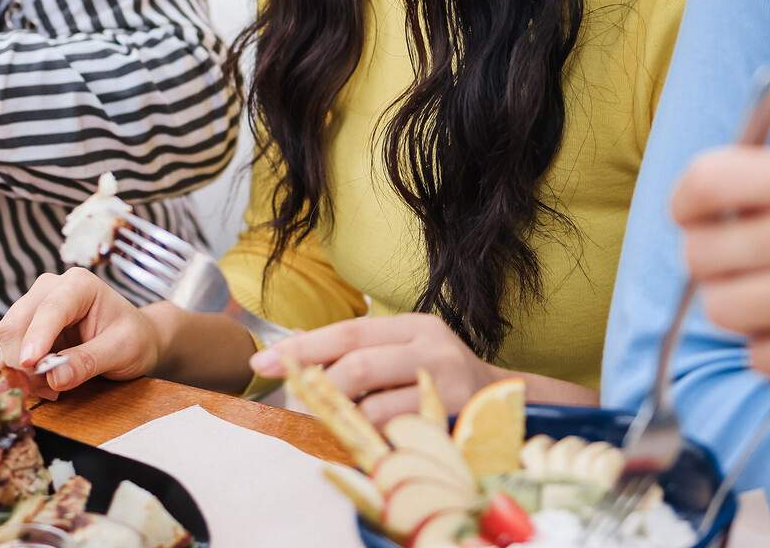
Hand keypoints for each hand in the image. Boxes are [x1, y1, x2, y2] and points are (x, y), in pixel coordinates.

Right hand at [0, 268, 162, 400]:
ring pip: (8, 337)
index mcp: (79, 284)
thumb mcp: (122, 350)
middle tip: (47, 389)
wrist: (133, 338)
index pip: (51, 309)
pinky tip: (41, 384)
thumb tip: (54, 377)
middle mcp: (51, 289)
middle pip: (17, 322)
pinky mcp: (27, 326)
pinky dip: (18, 372)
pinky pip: (9, 349)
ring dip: (20, 370)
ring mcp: (35, 306)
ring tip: (50, 389)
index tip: (30, 364)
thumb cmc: (133, 338)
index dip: (37, 336)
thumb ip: (89, 361)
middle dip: (24, 360)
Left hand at [249, 314, 503, 424]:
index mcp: (413, 326)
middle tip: (297, 405)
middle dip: (318, 388)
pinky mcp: (453, 421)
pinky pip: (395, 437)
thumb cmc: (442, 380)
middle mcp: (431, 348)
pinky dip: (372, 442)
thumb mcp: (404, 352)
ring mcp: (446, 385)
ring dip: (345, 422)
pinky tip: (370, 442)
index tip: (263, 363)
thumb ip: (358, 349)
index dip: (302, 347)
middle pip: (357, 364)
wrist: (506, 407)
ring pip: (373, 406)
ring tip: (338, 427)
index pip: (348, 330)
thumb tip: (295, 348)